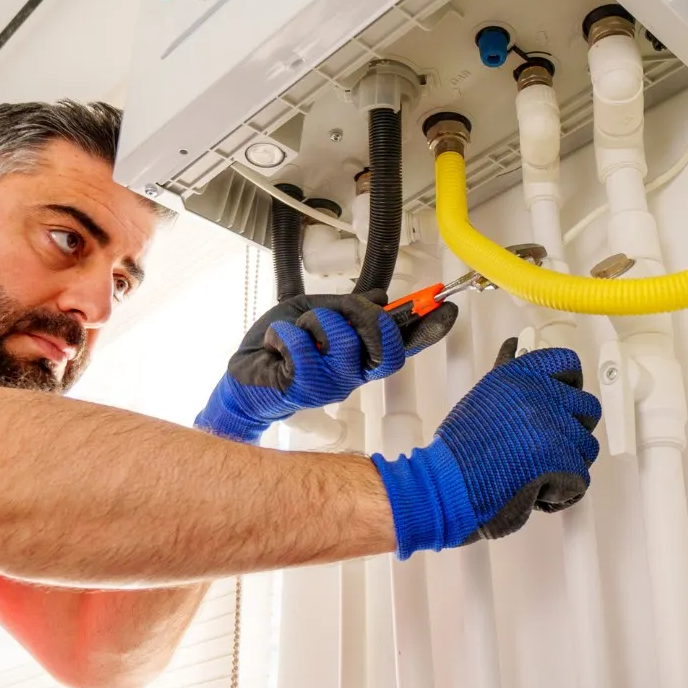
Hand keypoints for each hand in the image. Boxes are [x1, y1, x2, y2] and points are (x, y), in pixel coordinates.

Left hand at [194, 290, 457, 442]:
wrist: (242, 376)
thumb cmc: (279, 348)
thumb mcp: (316, 312)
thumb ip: (347, 308)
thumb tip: (381, 297)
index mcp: (361, 355)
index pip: (403, 345)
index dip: (428, 328)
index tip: (445, 308)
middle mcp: (354, 374)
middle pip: (386, 347)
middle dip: (364, 317)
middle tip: (342, 309)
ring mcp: (332, 386)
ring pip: (342, 338)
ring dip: (313, 322)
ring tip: (296, 330)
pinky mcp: (305, 389)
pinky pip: (304, 347)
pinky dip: (286, 333)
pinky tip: (277, 342)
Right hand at [370, 339, 600, 558]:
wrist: (450, 483)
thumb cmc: (460, 448)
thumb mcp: (483, 395)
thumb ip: (508, 371)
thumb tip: (515, 346)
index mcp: (522, 375)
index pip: (567, 364)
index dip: (569, 385)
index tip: (562, 398)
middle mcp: (542, 394)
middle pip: (587, 408)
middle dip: (574, 429)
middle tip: (550, 444)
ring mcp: (555, 427)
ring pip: (586, 446)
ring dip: (568, 462)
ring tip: (537, 470)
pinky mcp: (563, 460)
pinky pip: (580, 478)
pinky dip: (562, 491)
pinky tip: (536, 488)